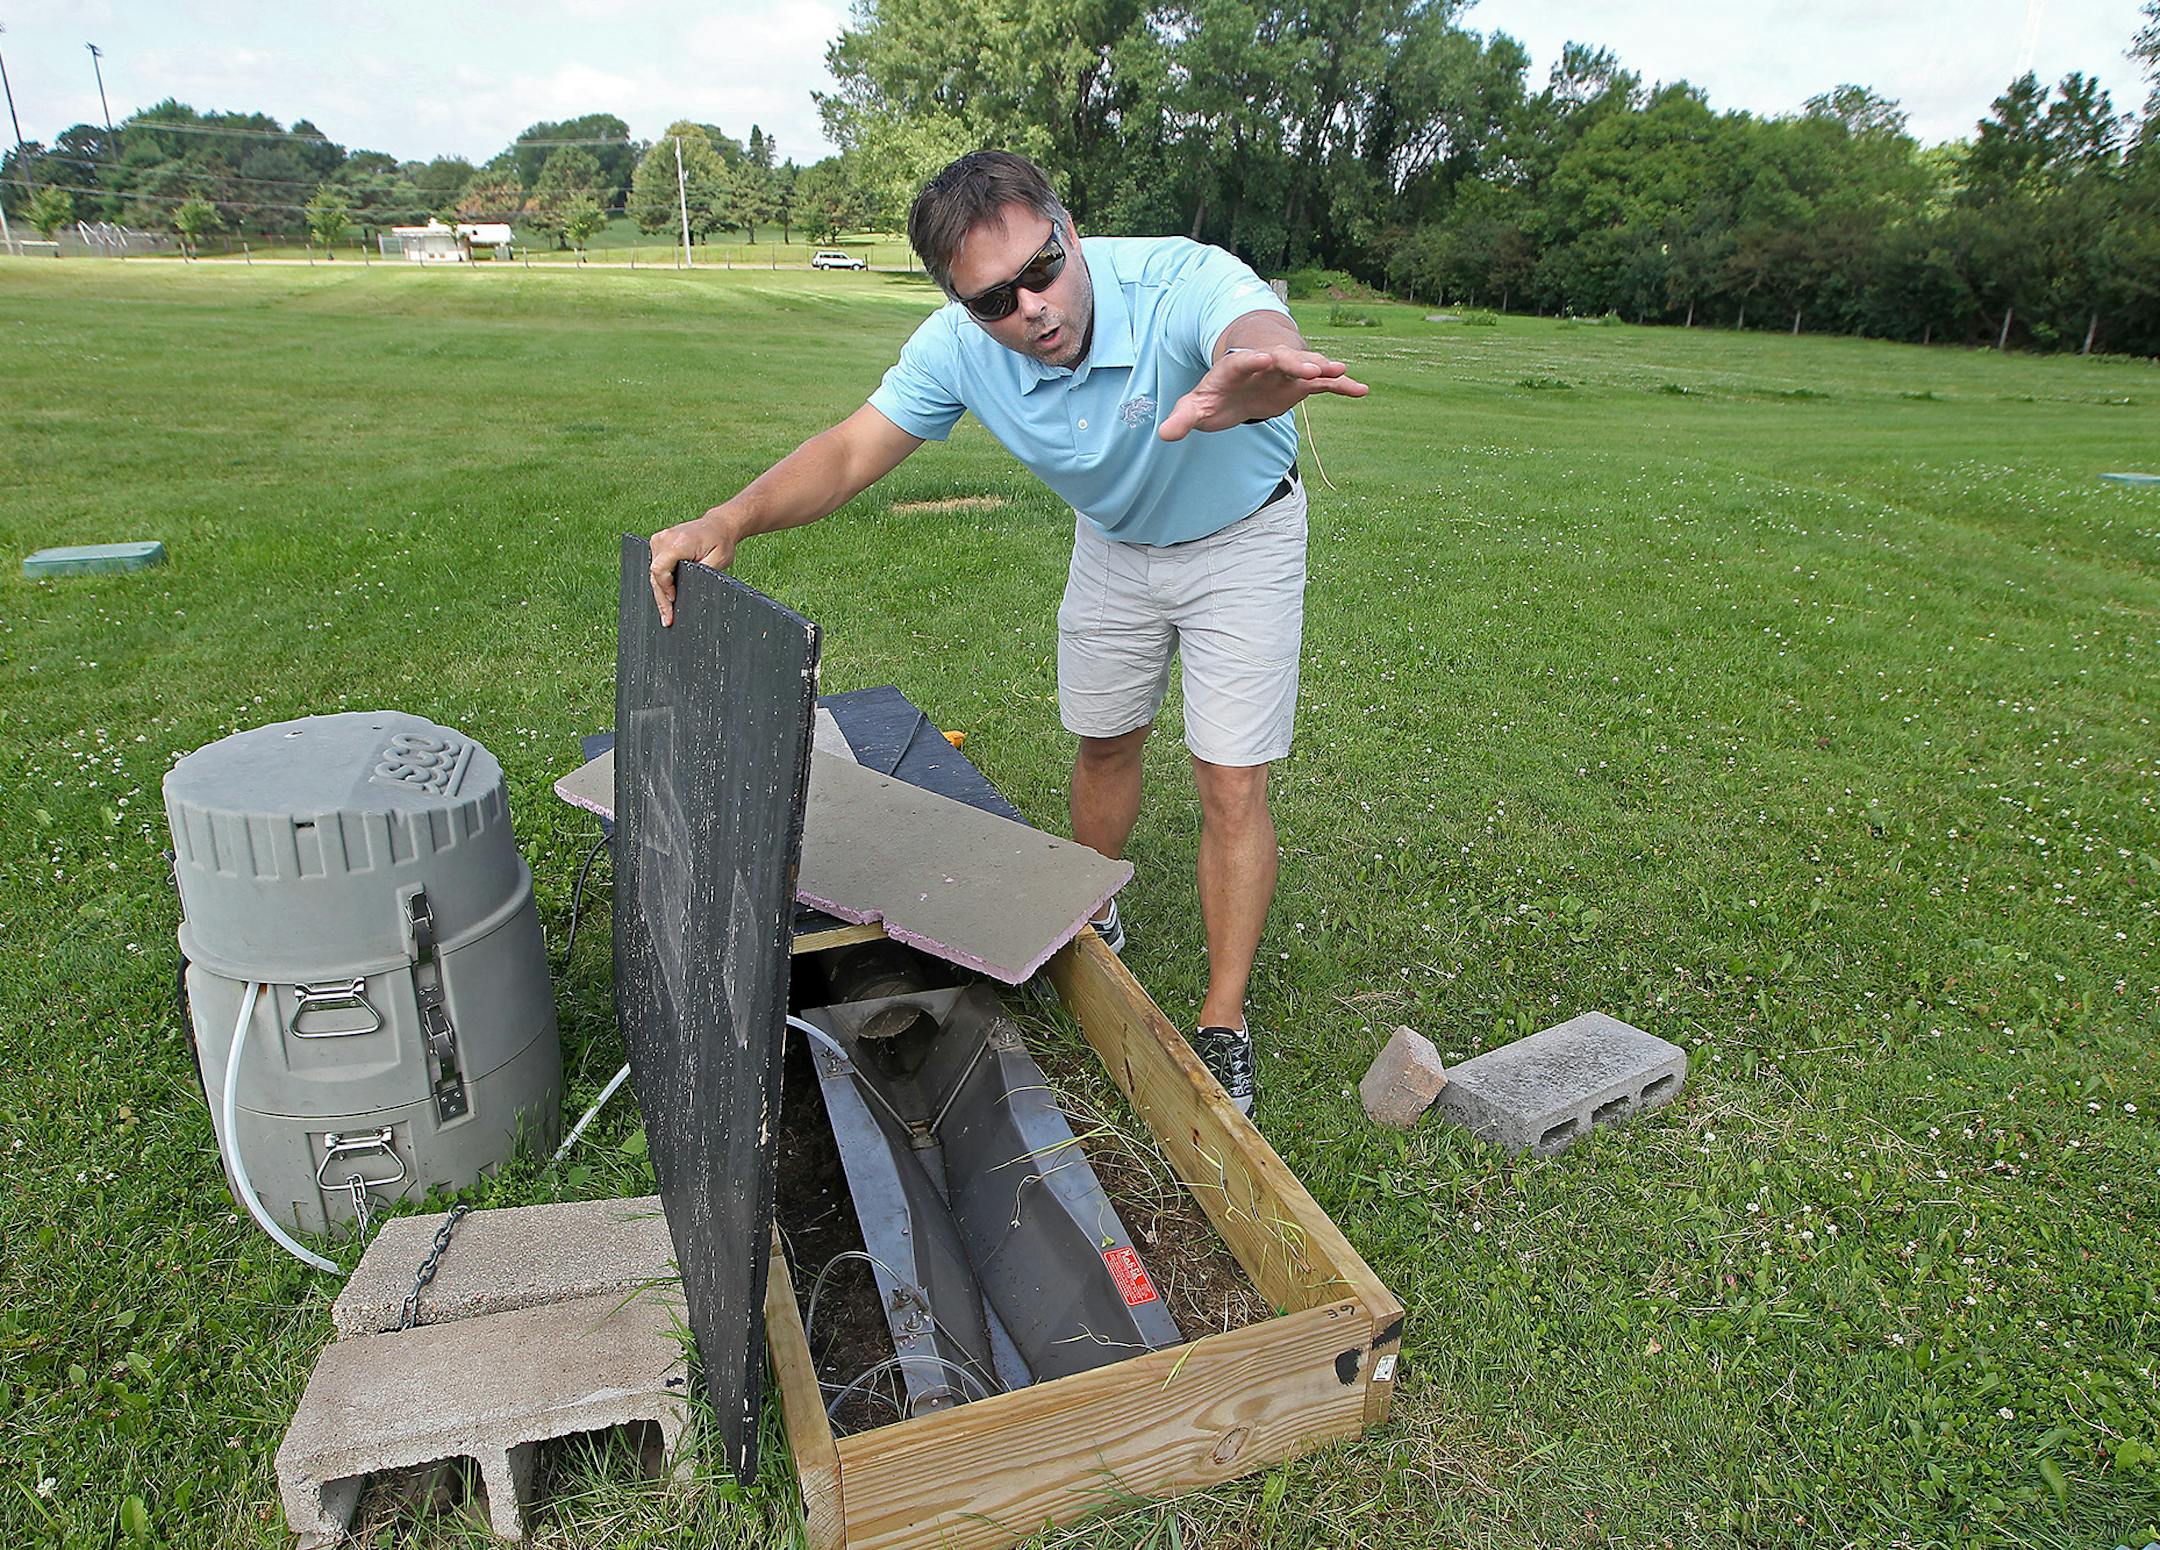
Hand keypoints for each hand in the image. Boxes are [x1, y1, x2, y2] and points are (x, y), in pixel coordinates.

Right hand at [647, 508, 737, 626]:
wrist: (719, 525)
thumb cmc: (721, 542)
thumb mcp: (718, 560)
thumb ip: (702, 574)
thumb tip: (689, 592)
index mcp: (678, 542)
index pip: (660, 570)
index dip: (665, 590)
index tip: (673, 604)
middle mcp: (665, 538)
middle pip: (655, 573)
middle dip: (661, 598)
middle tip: (667, 619)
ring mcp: (659, 538)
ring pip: (653, 571)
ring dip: (660, 591)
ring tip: (666, 612)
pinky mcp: (659, 541)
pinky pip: (656, 564)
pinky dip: (661, 580)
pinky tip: (666, 596)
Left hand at [1158, 346, 1368, 441]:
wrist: (1236, 386)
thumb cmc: (1214, 396)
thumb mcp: (1196, 407)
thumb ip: (1183, 418)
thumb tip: (1165, 434)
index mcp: (1236, 367)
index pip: (1243, 361)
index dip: (1252, 360)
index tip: (1263, 359)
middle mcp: (1264, 364)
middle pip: (1280, 360)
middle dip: (1296, 362)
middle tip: (1313, 367)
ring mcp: (1284, 372)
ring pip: (1306, 367)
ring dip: (1322, 368)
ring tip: (1342, 371)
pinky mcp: (1299, 385)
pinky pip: (1323, 384)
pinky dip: (1340, 385)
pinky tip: (1361, 390)